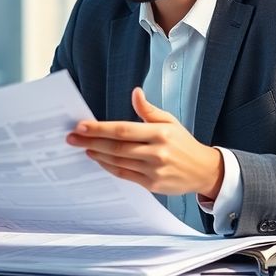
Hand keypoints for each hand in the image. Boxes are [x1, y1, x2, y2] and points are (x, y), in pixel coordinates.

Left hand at [66, 87, 223, 197]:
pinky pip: (124, 175)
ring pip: (118, 162)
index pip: (124, 129)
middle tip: (72, 138)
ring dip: (97, 154)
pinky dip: (109, 167)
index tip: (81, 126)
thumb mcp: (170, 121)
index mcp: (161, 133)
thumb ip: (148, 109)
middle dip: (91, 142)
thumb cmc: (183, 143)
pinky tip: (98, 159)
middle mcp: (157, 152)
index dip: (100, 128)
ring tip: (82, 147)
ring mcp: (154, 170)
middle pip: (117, 147)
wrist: (204, 170)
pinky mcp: (152, 184)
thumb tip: (135, 92)